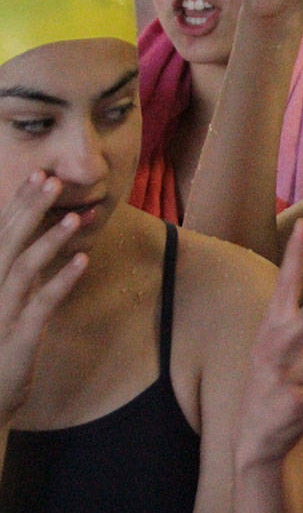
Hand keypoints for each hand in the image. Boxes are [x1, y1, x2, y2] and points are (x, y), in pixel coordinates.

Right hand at [0, 172, 87, 424]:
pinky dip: (62, 280)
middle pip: (8, 242)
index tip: (39, 175)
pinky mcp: (17, 337)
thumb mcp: (5, 307)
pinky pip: (42, 304)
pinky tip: (84, 260)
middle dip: (31, 209)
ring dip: (51, 240)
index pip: (1, 234)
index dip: (19, 204)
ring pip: (23, 269)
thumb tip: (37, 247)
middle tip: (54, 179)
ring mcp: (0, 313)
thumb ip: (18, 276)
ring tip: (76, 216)